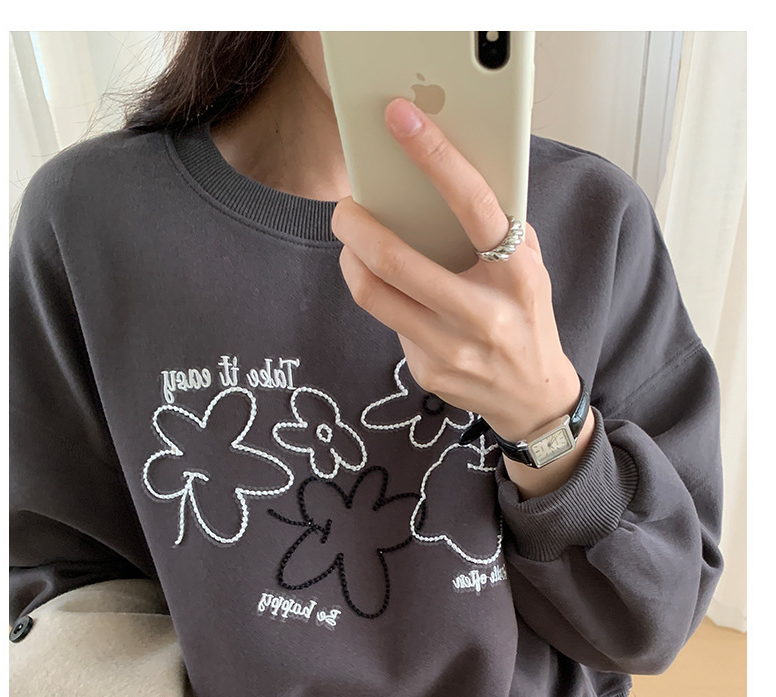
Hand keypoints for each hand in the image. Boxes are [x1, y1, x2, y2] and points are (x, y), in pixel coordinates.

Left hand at [331, 97, 593, 488]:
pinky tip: (394, 294)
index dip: (434, 155)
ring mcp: (452, 349)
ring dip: (351, 260)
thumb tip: (442, 177)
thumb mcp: (530, 269)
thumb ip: (498, 228)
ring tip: (352, 243)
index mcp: (516, 275)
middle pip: (395, 259)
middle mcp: (483, 314)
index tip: (400, 118)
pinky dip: (384, 299)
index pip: (474, 205)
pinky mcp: (428, 371)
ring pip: (373, 294)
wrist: (533, 397)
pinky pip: (388, 323)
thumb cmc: (527, 317)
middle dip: (355, 223)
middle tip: (344, 206)